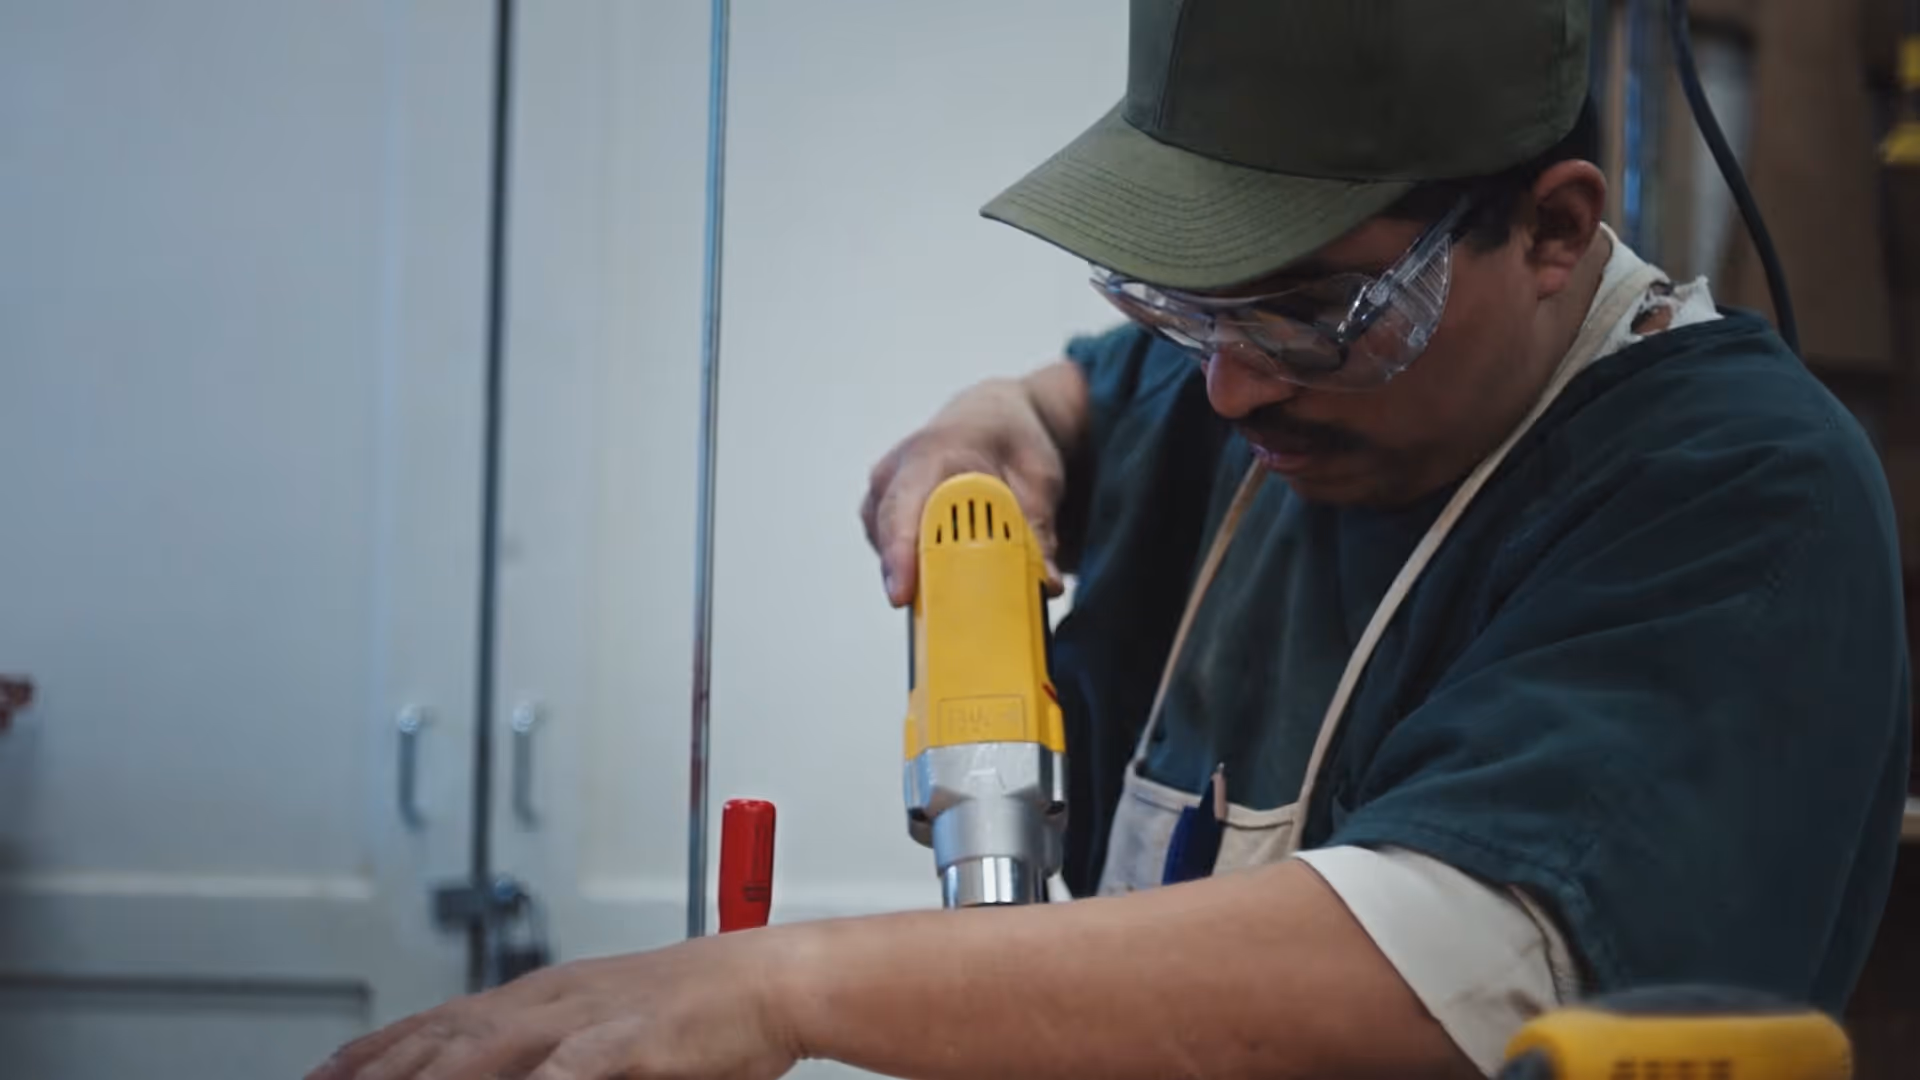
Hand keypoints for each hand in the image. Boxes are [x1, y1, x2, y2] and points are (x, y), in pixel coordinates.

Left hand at [307, 933, 797, 1079]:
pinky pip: (561, 1072)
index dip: (370, 1054)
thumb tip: (521, 1073)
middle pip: (438, 1038)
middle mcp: (550, 1001)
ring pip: (479, 1051)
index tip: (320, 1079)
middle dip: (373, 1073)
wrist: (773, 980)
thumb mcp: (611, 1033)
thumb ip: (555, 1060)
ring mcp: (584, 1018)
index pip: (433, 1023)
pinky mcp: (625, 1041)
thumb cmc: (704, 1016)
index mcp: (543, 997)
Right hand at [861, 373, 1074, 607]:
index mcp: (931, 454)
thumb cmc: (1011, 440)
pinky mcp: (882, 512)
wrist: (992, 419)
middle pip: (888, 536)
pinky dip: (916, 565)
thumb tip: (1046, 582)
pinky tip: (944, 572)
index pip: (903, 509)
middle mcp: (896, 471)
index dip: (901, 554)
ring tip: (956, 589)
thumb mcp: (1038, 478)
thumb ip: (1039, 528)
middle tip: (940, 622)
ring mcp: (883, 492)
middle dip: (911, 579)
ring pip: (886, 547)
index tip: (903, 594)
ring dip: (918, 571)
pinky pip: (890, 548)